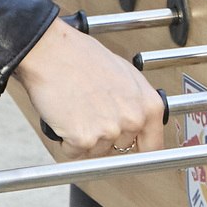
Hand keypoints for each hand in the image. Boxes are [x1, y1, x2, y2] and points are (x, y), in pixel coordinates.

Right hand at [9, 17, 164, 157]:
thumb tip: (138, 124)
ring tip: (77, 112)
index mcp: (149, 105)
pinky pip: (74, 153)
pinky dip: (66, 142)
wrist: (53, 53)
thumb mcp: (126, 76)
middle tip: (91, 118)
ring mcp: (109, 131)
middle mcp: (133, 119)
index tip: (129, 153)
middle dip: (105, 141)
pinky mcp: (83, 138)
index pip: (153, 146)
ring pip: (96, 153)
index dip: (137, 151)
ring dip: (84, 141)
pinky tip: (66, 119)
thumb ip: (137, 104)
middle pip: (121, 151)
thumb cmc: (84, 58)